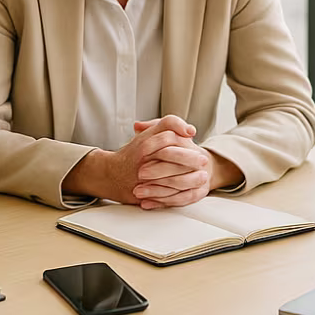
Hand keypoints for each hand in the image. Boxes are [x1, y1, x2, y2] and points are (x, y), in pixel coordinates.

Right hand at [64, 116, 204, 205]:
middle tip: (203, 160)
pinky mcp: (143, 186)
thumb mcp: (146, 137)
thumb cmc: (133, 155)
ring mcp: (143, 168)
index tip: (192, 133)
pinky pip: (164, 189)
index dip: (181, 126)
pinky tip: (190, 189)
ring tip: (203, 176)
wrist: (111, 175)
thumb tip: (189, 131)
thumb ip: (165, 128)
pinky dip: (179, 190)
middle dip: (190, 155)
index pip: (167, 124)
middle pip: (171, 149)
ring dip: (189, 174)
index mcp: (146, 137)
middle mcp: (144, 150)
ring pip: (170, 171)